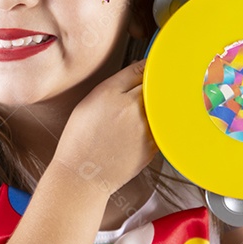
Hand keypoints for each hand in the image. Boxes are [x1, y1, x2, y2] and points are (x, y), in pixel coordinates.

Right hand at [54, 58, 157, 194]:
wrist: (83, 176)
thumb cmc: (80, 140)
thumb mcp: (88, 105)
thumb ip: (112, 87)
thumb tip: (136, 74)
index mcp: (109, 93)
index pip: (139, 69)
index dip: (148, 68)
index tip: (151, 69)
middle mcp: (129, 107)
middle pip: (154, 85)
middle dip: (156, 84)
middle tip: (155, 86)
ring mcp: (143, 127)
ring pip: (162, 106)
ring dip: (160, 104)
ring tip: (144, 113)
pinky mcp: (152, 145)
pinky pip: (162, 126)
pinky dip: (159, 124)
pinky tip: (143, 130)